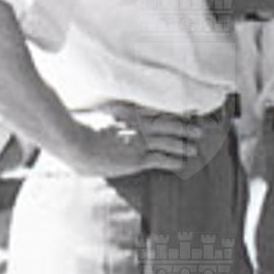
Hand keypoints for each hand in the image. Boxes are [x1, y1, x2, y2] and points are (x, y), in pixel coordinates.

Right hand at [65, 102, 205, 178]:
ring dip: (183, 145)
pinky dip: (173, 160)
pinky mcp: (137, 158)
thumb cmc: (76, 127)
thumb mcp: (93, 111)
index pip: (155, 110)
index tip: (184, 112)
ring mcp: (139, 140)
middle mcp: (137, 123)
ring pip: (169, 141)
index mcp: (127, 110)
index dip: (171, 113)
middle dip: (184, 128)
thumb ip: (104, 110)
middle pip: (168, 124)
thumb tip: (103, 110)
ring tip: (194, 148)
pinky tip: (181, 163)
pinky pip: (161, 159)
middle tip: (198, 130)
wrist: (74, 140)